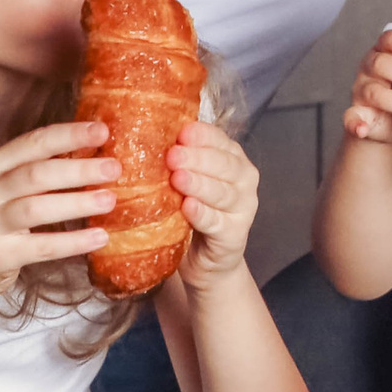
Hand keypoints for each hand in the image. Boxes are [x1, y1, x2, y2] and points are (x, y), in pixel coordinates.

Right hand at [0, 120, 119, 293]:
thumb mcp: (5, 186)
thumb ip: (37, 169)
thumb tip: (97, 153)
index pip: (33, 143)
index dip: (69, 134)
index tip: (103, 131)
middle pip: (36, 174)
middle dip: (79, 169)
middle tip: (115, 168)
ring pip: (36, 208)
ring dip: (77, 203)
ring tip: (110, 201)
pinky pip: (40, 247)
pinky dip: (73, 242)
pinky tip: (100, 237)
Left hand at [169, 120, 260, 294]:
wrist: (206, 258)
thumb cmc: (191, 211)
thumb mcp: (186, 180)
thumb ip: (179, 160)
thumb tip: (147, 137)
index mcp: (232, 158)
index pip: (220, 140)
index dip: (202, 135)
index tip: (181, 133)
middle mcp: (244, 179)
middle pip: (223, 164)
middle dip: (197, 158)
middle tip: (172, 155)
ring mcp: (244, 207)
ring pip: (222, 192)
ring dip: (199, 184)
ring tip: (178, 179)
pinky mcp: (236, 234)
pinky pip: (217, 222)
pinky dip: (202, 214)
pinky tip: (188, 207)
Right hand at [341, 28, 391, 144]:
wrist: (389, 122)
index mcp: (385, 52)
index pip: (388, 39)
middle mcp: (370, 68)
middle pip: (381, 64)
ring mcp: (361, 91)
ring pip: (374, 92)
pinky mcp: (357, 114)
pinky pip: (350, 118)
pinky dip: (355, 123)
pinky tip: (362, 129)